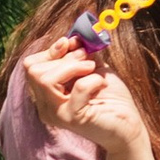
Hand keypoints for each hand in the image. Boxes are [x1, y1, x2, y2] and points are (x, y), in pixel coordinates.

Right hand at [20, 37, 151, 159]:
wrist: (128, 125)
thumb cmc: (110, 98)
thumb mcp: (93, 68)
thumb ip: (80, 54)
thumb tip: (75, 35)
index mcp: (46, 94)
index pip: (30, 66)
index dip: (50, 51)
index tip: (72, 43)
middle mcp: (45, 106)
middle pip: (34, 70)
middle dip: (64, 58)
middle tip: (87, 61)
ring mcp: (56, 114)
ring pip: (45, 79)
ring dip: (73, 66)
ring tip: (92, 69)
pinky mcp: (73, 118)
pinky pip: (77, 88)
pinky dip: (92, 79)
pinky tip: (101, 85)